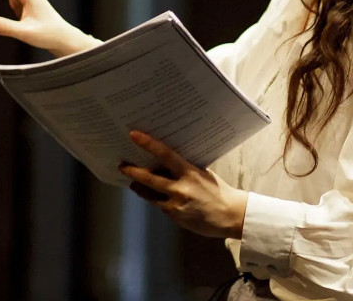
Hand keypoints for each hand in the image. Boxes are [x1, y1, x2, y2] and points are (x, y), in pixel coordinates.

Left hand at [119, 130, 248, 238]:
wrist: (230, 215)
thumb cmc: (217, 191)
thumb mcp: (202, 174)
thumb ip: (184, 169)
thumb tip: (165, 161)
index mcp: (189, 172)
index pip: (165, 154)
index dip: (148, 144)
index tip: (134, 135)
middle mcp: (180, 188)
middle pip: (149, 178)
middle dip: (133, 171)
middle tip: (122, 165)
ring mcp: (176, 204)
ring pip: (149, 194)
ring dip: (139, 188)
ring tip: (133, 183)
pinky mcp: (175, 216)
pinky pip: (160, 206)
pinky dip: (158, 200)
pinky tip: (159, 197)